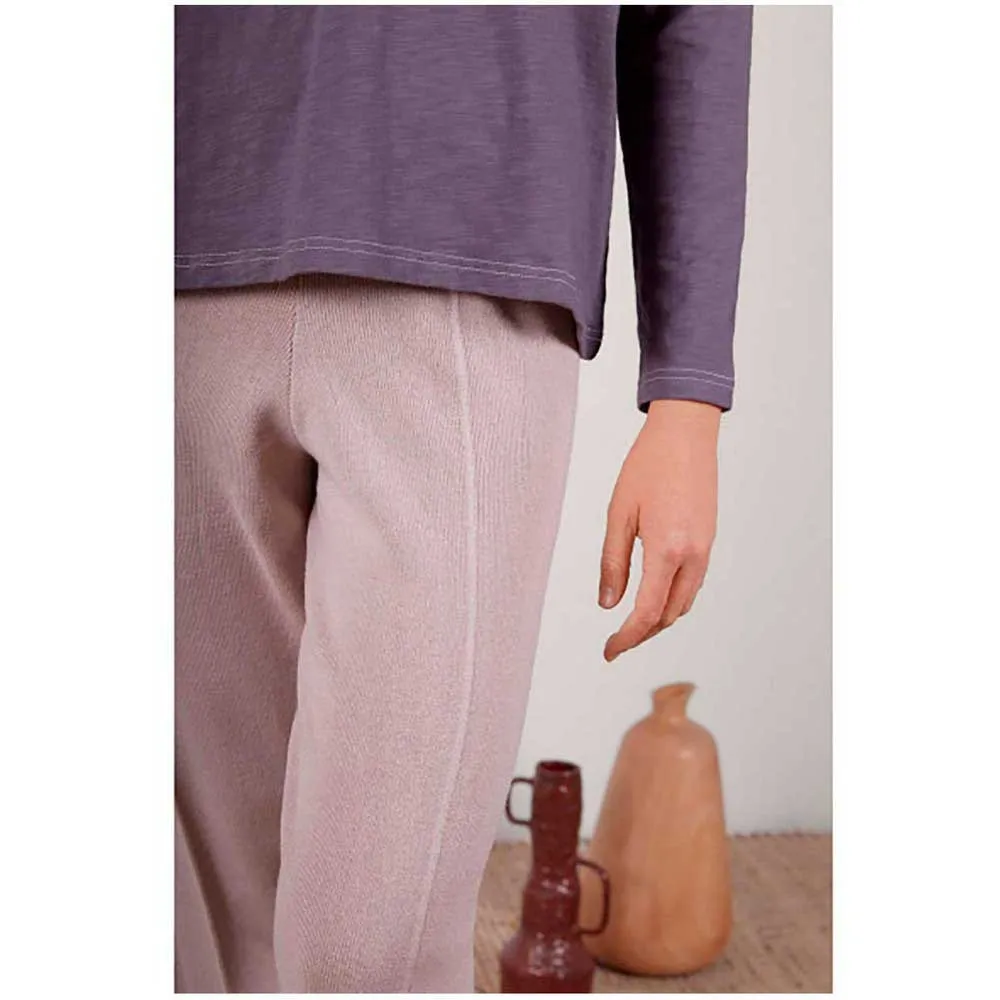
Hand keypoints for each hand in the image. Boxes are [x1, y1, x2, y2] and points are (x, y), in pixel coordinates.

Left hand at [599, 399, 720, 661]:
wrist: (686, 434)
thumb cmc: (648, 466)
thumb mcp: (619, 514)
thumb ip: (612, 562)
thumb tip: (607, 605)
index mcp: (667, 550)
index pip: (646, 613)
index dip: (626, 639)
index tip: (608, 652)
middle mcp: (693, 556)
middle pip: (668, 616)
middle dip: (642, 635)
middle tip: (615, 642)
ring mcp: (706, 549)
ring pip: (683, 603)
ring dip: (658, 620)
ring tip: (630, 624)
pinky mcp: (709, 540)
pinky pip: (692, 584)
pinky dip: (672, 600)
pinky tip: (653, 595)